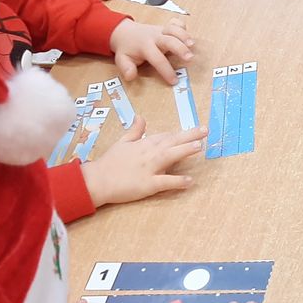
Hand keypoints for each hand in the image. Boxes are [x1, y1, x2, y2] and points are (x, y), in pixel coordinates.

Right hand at [81, 116, 206, 207]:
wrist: (96, 181)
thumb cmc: (109, 162)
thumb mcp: (122, 142)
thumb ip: (135, 131)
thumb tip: (141, 117)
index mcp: (144, 144)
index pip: (166, 136)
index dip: (181, 134)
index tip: (195, 130)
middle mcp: (149, 154)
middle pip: (172, 142)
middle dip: (190, 136)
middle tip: (205, 130)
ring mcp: (149, 169)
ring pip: (169, 157)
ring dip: (184, 151)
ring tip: (199, 146)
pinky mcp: (147, 184)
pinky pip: (164, 182)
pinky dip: (177, 181)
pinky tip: (189, 181)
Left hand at [108, 18, 193, 84]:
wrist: (125, 32)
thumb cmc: (127, 48)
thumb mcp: (122, 59)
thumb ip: (126, 68)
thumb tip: (130, 76)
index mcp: (144, 46)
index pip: (157, 59)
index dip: (166, 70)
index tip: (174, 80)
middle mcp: (155, 37)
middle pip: (169, 40)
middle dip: (180, 48)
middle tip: (189, 58)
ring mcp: (161, 30)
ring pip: (174, 29)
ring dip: (185, 36)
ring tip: (192, 45)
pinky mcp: (166, 26)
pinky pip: (176, 23)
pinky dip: (183, 27)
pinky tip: (188, 36)